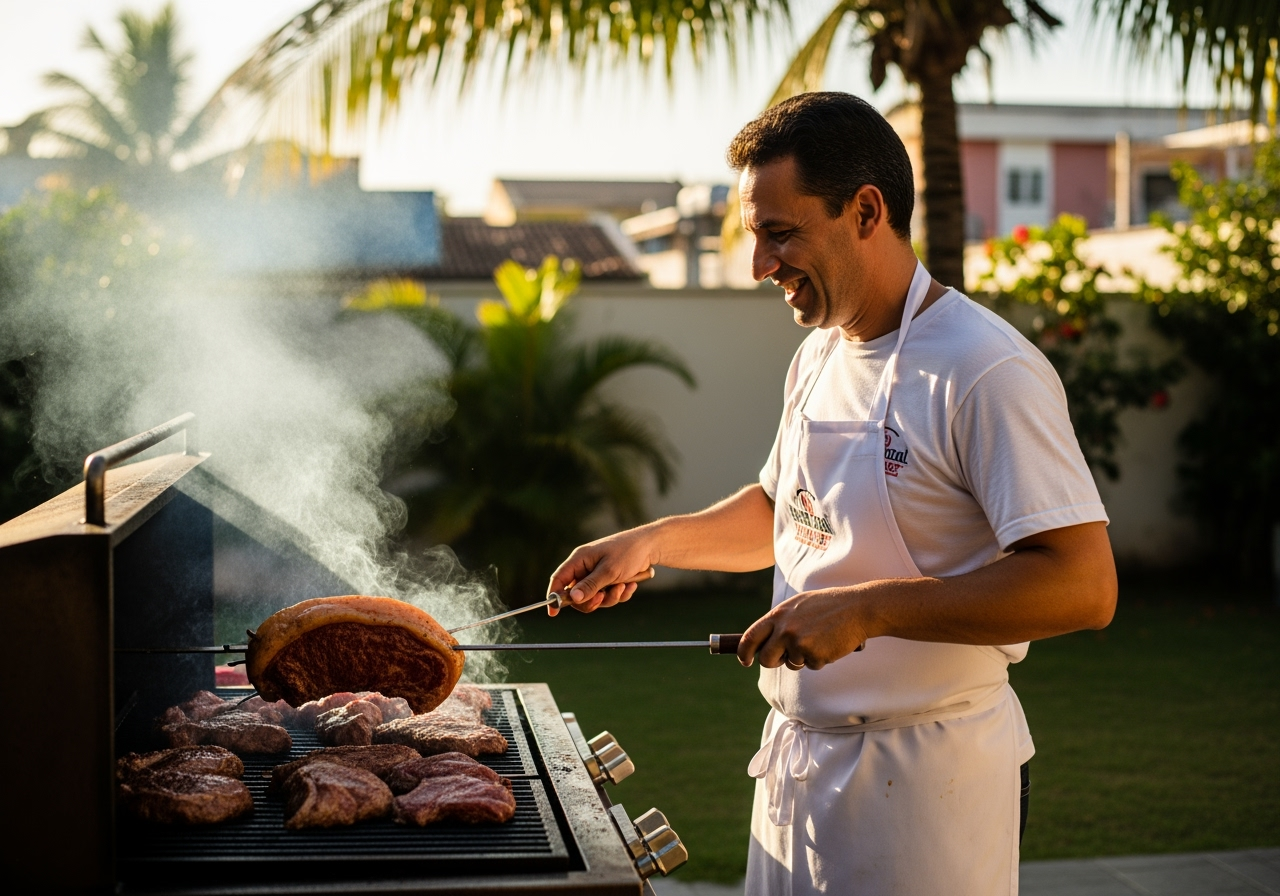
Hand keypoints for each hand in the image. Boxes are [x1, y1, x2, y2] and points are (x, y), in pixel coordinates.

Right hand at [547, 528, 656, 615]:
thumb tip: (572, 598)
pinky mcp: (610, 580)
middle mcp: (586, 568)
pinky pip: (609, 596)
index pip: (559, 579)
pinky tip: (631, 585)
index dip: (554, 595)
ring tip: (623, 586)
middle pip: (577, 595)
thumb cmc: (627, 552)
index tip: (553, 613)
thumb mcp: (609, 571)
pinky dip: (620, 594)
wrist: (650, 546)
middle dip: (591, 600)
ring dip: (610, 597)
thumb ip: (590, 585)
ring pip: (595, 598)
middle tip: (602, 598)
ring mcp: (598, 575)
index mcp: (579, 560)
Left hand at [737, 585, 871, 669]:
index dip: (743, 652)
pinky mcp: (814, 655)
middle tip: (786, 657)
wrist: (858, 608)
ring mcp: (799, 643)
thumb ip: (781, 621)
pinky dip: (820, 659)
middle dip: (774, 662)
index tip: (744, 660)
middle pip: (766, 659)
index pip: (750, 637)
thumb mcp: (799, 605)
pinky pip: (811, 666)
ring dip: (803, 658)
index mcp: (778, 614)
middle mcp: (785, 629)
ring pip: (792, 664)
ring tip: (819, 638)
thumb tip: (764, 640)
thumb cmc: (829, 605)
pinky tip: (829, 643)